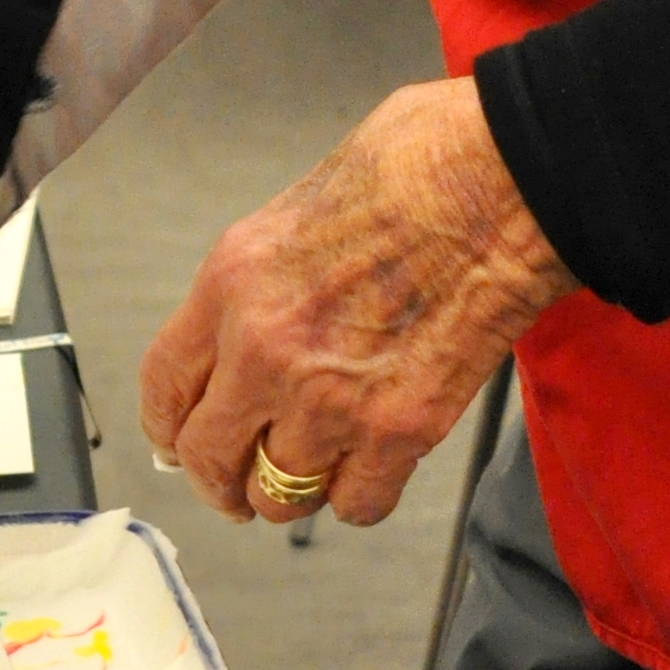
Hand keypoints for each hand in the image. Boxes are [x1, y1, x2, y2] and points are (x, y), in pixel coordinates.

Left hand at [137, 81, 575, 527]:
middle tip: (236, 487)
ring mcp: (329, 398)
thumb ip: (269, 271)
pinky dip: (361, 496)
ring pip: (279, 496)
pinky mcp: (399, 430)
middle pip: (208, 457)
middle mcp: (266, 349)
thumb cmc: (421, 164)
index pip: (163, 385)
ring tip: (317, 467)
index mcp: (233, 281)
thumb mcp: (303, 199)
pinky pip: (356, 504)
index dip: (168, 426)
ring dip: (295, 489)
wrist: (506, 180)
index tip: (179, 440)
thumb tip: (261, 308)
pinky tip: (373, 466)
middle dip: (219, 481)